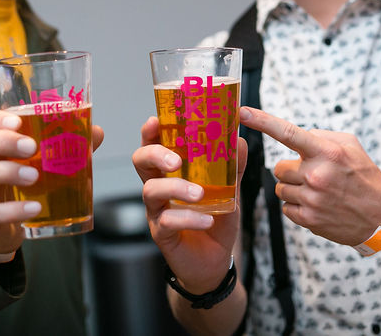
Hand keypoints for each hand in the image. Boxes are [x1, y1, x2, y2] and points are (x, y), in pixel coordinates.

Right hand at [0, 108, 104, 256]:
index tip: (17, 120)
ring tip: (34, 176)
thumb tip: (96, 132)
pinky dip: (12, 209)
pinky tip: (34, 208)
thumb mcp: (42, 160)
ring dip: (4, 171)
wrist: (6, 224)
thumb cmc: (23, 179)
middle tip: (31, 147)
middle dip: (0, 140)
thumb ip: (67, 143)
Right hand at [132, 116, 245, 293]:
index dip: (150, 131)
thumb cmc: (215, 219)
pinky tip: (207, 219)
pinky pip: (167, 221)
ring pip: (151, 190)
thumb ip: (232, 166)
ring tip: (199, 194)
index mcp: (170, 170)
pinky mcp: (161, 233)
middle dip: (154, 153)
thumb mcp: (228, 190)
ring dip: (175, 188)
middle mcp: (159, 186)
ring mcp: (157, 210)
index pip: (154, 144)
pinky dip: (189, 218)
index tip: (155, 121)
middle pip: (141, 161)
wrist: (215, 259)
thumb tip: (239, 141)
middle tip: (176, 160)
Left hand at [239, 106, 380, 245]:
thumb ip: (321, 136)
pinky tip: (317, 205)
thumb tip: (295, 137)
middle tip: (312, 175)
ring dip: (294, 189)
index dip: (262, 121)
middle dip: (291, 170)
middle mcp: (316, 175)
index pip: (288, 132)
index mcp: (326, 152)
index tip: (242, 112)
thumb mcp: (350, 146)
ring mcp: (312, 199)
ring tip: (318, 192)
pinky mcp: (309, 220)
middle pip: (279, 168)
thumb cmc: (365, 177)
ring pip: (281, 189)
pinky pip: (286, 208)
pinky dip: (297, 206)